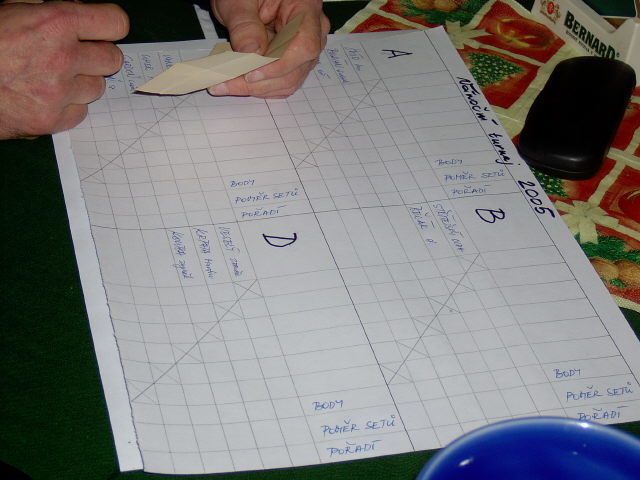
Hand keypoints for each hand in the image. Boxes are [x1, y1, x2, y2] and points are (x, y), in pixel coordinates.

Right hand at [0, 1, 128, 138]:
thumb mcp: (10, 11)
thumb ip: (51, 13)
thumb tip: (81, 15)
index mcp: (55, 23)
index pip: (115, 23)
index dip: (109, 26)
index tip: (102, 30)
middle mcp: (63, 58)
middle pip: (112, 58)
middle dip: (97, 55)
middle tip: (75, 55)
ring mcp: (59, 92)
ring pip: (97, 87)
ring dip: (81, 82)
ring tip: (51, 76)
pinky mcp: (52, 120)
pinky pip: (80, 112)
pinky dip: (67, 105)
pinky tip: (44, 96)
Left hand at [209, 0, 329, 97]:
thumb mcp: (238, 0)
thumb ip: (244, 25)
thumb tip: (251, 54)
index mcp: (306, 8)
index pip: (304, 46)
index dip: (280, 65)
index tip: (252, 74)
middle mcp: (312, 31)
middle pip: (296, 68)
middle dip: (261, 82)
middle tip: (227, 83)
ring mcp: (304, 48)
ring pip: (289, 80)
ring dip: (258, 88)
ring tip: (227, 84)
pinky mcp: (291, 60)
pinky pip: (281, 81)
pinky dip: (260, 86)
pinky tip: (237, 83)